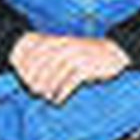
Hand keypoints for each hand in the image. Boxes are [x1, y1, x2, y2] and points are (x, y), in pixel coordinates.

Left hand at [9, 32, 129, 103]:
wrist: (115, 52)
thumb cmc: (88, 54)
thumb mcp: (69, 48)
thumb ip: (51, 55)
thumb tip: (30, 72)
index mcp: (59, 40)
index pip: (35, 51)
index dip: (26, 66)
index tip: (23, 80)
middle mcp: (66, 46)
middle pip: (42, 65)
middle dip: (35, 80)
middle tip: (34, 92)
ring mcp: (76, 56)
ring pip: (54, 75)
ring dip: (48, 88)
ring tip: (46, 97)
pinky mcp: (86, 68)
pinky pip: (69, 83)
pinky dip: (61, 93)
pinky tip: (58, 100)